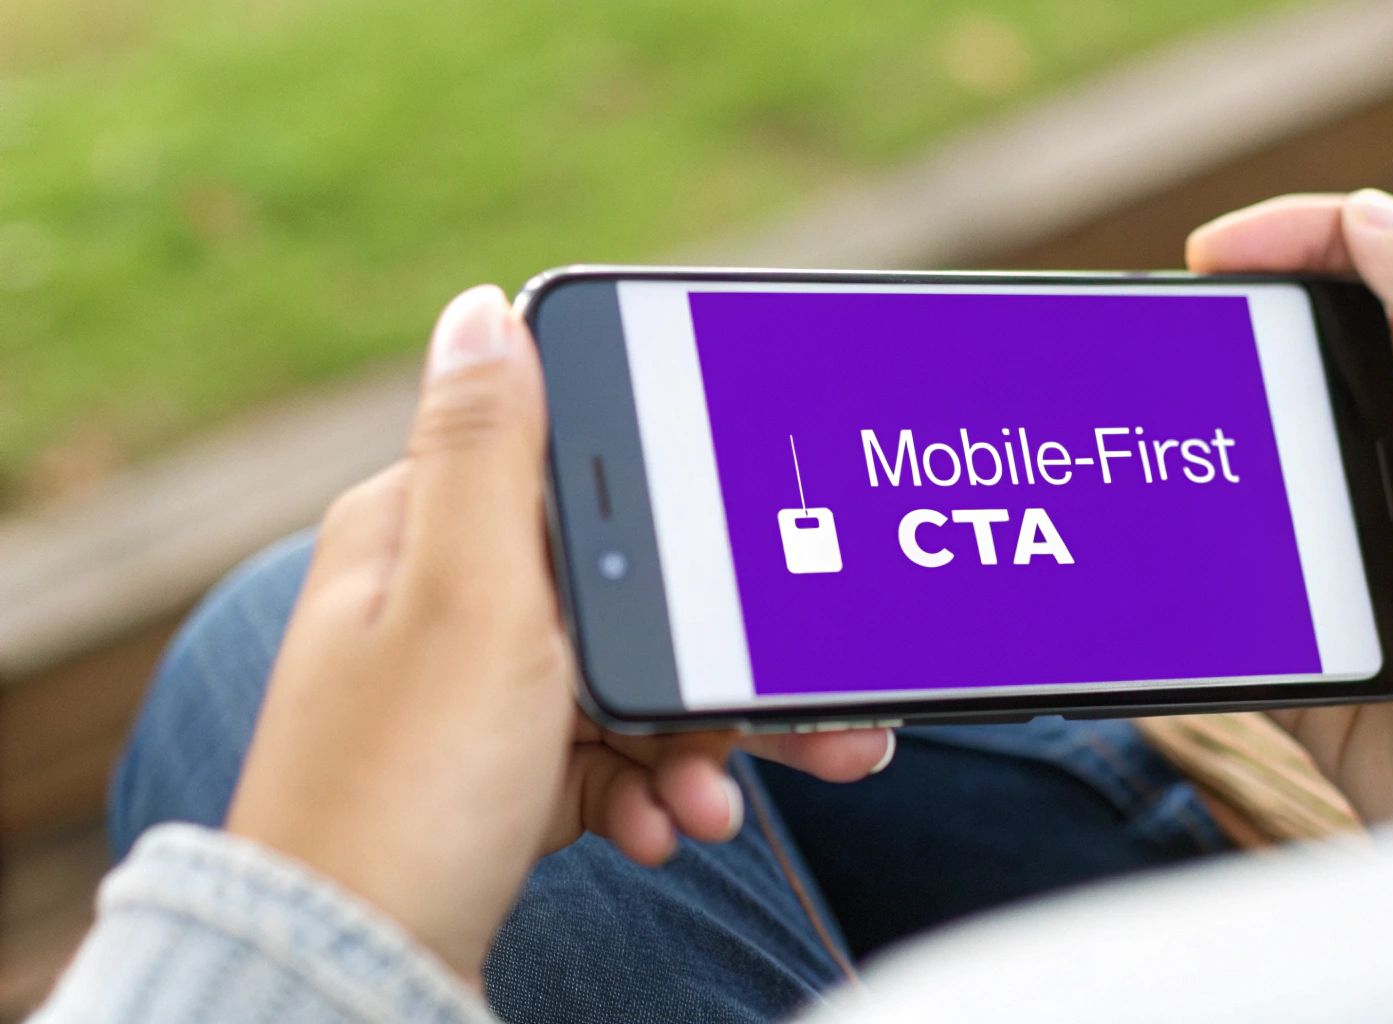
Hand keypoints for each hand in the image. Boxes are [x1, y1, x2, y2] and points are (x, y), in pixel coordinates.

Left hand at [224, 285, 893, 977]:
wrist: (350, 972)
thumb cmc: (404, 786)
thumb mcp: (465, 599)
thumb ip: (489, 451)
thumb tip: (478, 307)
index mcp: (426, 532)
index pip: (579, 474)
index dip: (686, 506)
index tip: (771, 544)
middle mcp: (448, 601)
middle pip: (628, 592)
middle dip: (729, 657)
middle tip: (827, 707)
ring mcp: (477, 690)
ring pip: (632, 682)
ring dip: (701, 740)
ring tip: (739, 799)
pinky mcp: (503, 768)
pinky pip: (607, 756)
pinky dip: (650, 789)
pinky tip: (671, 828)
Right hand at [1187, 191, 1392, 820]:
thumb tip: (1365, 214)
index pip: (1367, 279)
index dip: (1289, 241)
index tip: (1210, 256)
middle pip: (1282, 370)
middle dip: (1213, 348)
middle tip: (1152, 347)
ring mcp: (1343, 545)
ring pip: (1236, 474)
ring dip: (1185, 457)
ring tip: (1126, 447)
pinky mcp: (1300, 626)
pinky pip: (1217, 583)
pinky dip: (1173, 564)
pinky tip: (1133, 545)